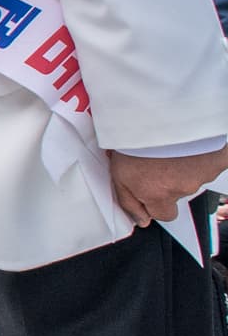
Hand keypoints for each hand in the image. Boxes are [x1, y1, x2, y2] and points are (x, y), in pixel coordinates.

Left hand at [108, 145, 227, 226]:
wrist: (162, 114)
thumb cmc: (137, 140)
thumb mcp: (118, 173)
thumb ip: (129, 201)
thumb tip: (142, 221)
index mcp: (158, 195)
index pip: (163, 214)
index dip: (156, 202)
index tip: (151, 187)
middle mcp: (183, 188)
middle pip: (178, 193)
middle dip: (170, 181)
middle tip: (159, 161)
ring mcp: (203, 173)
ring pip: (194, 176)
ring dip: (184, 165)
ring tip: (171, 147)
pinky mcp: (219, 159)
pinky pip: (212, 161)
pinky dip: (203, 155)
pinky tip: (190, 144)